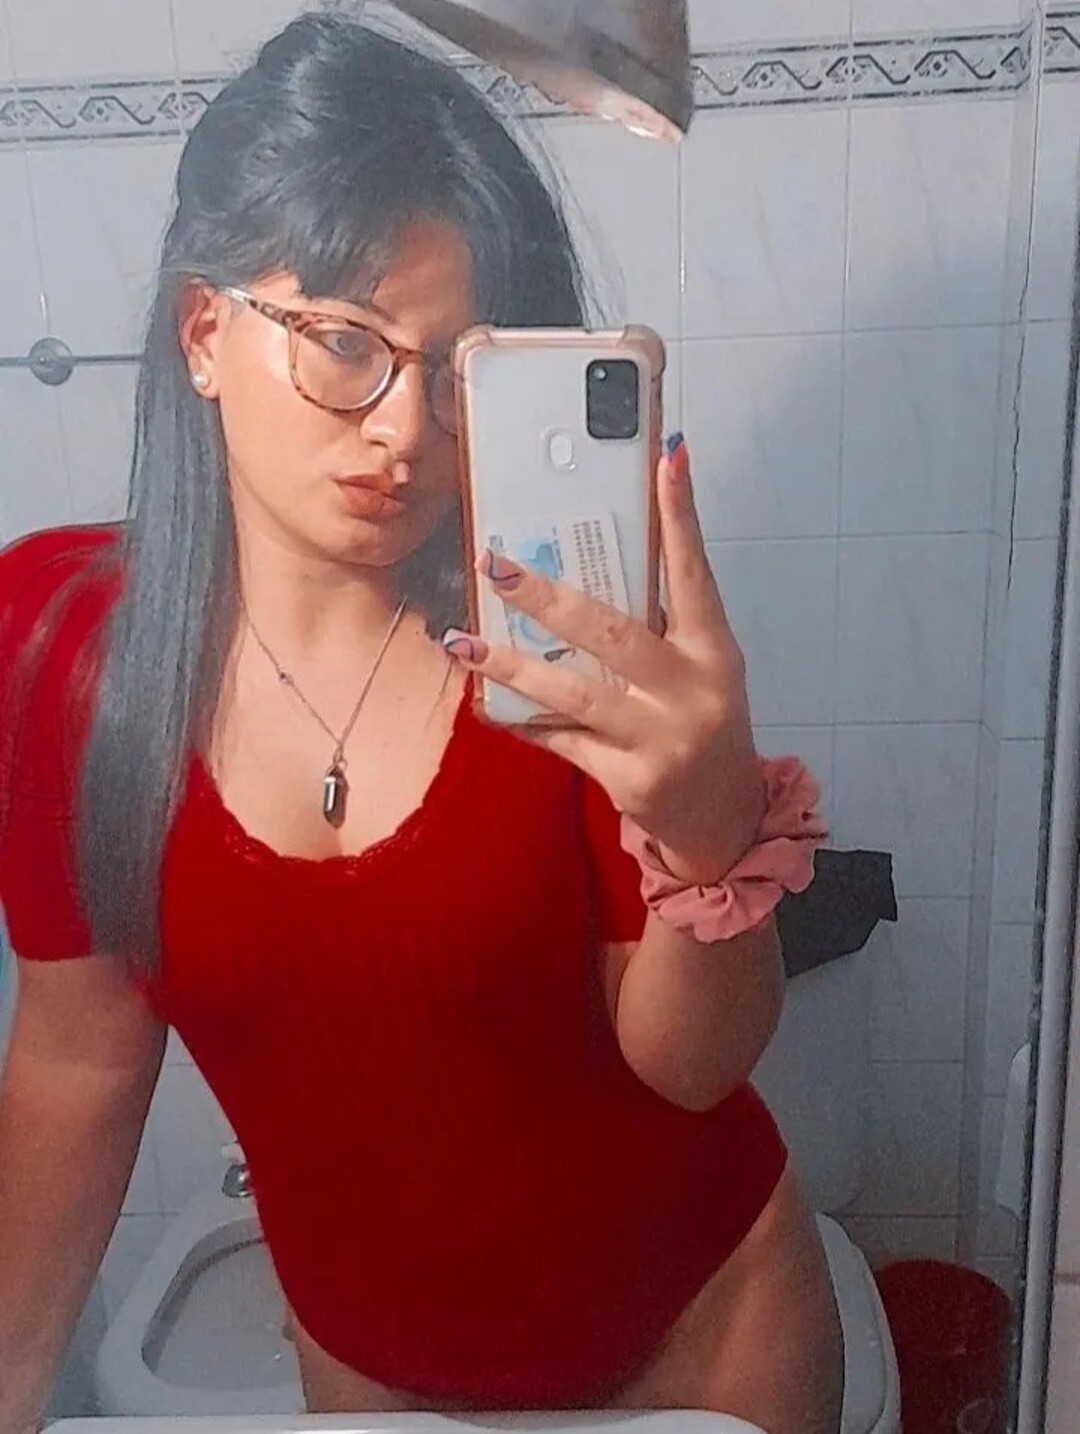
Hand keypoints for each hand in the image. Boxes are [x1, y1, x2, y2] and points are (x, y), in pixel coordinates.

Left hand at [442, 435, 765, 882]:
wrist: (724, 820)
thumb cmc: (702, 728)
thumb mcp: (701, 672)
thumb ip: (660, 626)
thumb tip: (593, 563)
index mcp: (715, 653)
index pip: (694, 573)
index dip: (681, 516)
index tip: (666, 457)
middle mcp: (693, 693)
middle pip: (612, 632)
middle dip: (547, 597)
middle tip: (496, 566)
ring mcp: (662, 740)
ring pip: (573, 691)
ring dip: (509, 665)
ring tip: (462, 643)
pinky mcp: (630, 780)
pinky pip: (561, 739)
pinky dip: (522, 718)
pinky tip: (486, 700)